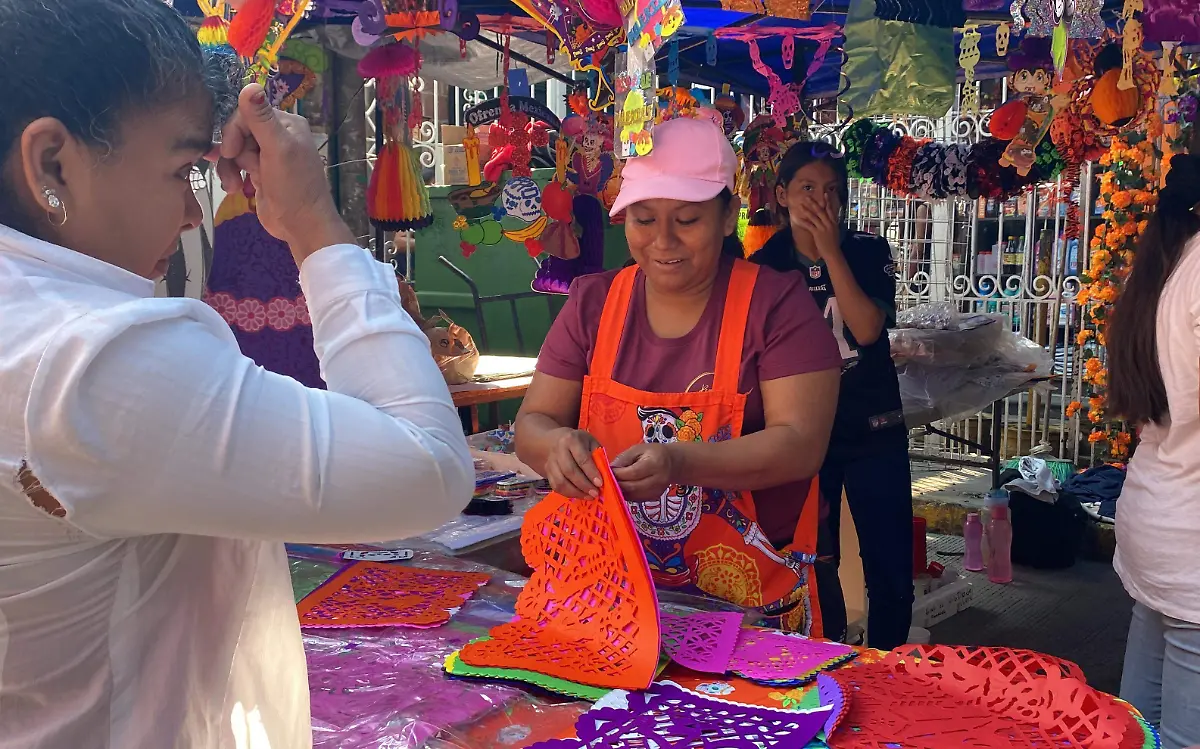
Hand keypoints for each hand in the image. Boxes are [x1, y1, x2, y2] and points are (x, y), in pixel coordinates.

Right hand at [214, 84, 354, 264]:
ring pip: (235, 149)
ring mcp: (268, 155)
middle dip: (234, 152)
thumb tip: (249, 85)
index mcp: (287, 124)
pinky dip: (232, 175)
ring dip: (229, 167)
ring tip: (234, 186)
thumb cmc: (294, 187)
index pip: (248, 113)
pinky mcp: (260, 173)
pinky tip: (235, 188)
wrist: (302, 226)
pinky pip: (237, 165)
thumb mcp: (277, 150)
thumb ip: (261, 119)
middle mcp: (278, 136)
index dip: (235, 131)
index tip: (231, 151)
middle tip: (242, 169)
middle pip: (239, 132)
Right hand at [544, 429, 603, 497]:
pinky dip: (568, 493)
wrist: (556, 440)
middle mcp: (558, 450)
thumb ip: (598, 457)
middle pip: (570, 471)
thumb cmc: (580, 442)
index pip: (582, 459)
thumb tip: (605, 476)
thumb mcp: (591, 443)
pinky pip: (556, 486)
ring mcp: (550, 462)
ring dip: (576, 492)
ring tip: (588, 496)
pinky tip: (579, 495)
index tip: (600, 484)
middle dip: (584, 485)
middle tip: (595, 493)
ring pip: (561, 481)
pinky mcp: (547, 471)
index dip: (591, 473)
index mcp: (571, 440)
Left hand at [611, 443, 677, 501]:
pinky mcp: (654, 498)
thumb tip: (609, 470)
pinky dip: (626, 495)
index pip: (633, 473)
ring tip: (611, 485)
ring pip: (633, 495)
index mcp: (655, 463)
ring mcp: (657, 491)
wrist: (672, 463)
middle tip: (605, 480)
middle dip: (617, 484)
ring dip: (620, 492)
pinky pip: (636, 499)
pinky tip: (620, 489)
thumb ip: (623, 459)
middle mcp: (658, 480)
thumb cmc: (652, 453)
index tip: (607, 472)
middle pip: (632, 487)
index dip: (618, 474)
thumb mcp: (637, 449)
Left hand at [791, 195, 840, 258]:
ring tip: (801, 204)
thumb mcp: (834, 232)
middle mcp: (829, 223)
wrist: (833, 253)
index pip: (830, 210)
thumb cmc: (833, 244)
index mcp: (833, 223)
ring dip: (807, 210)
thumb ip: (831, 225)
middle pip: (821, 211)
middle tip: (807, 197)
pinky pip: (809, 225)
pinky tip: (798, 218)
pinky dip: (803, 221)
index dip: (827, 202)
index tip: (825, 194)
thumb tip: (829, 221)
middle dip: (813, 203)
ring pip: (814, 216)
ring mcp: (823, 228)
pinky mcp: (817, 233)